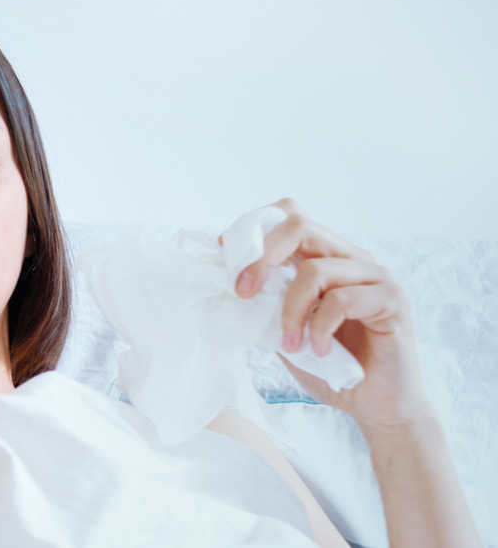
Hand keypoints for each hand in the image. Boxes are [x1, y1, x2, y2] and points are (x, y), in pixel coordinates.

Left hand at [235, 199, 430, 432]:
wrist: (377, 405)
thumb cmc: (331, 367)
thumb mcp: (283, 331)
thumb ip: (266, 304)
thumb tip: (231, 282)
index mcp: (325, 258)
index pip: (289, 215)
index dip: (254, 229)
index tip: (226, 260)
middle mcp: (351, 258)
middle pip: (299, 226)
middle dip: (261, 258)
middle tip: (243, 293)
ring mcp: (375, 276)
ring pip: (316, 269)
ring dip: (291, 311)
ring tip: (290, 344)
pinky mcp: (393, 300)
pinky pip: (342, 300)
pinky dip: (319, 327)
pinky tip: (318, 350)